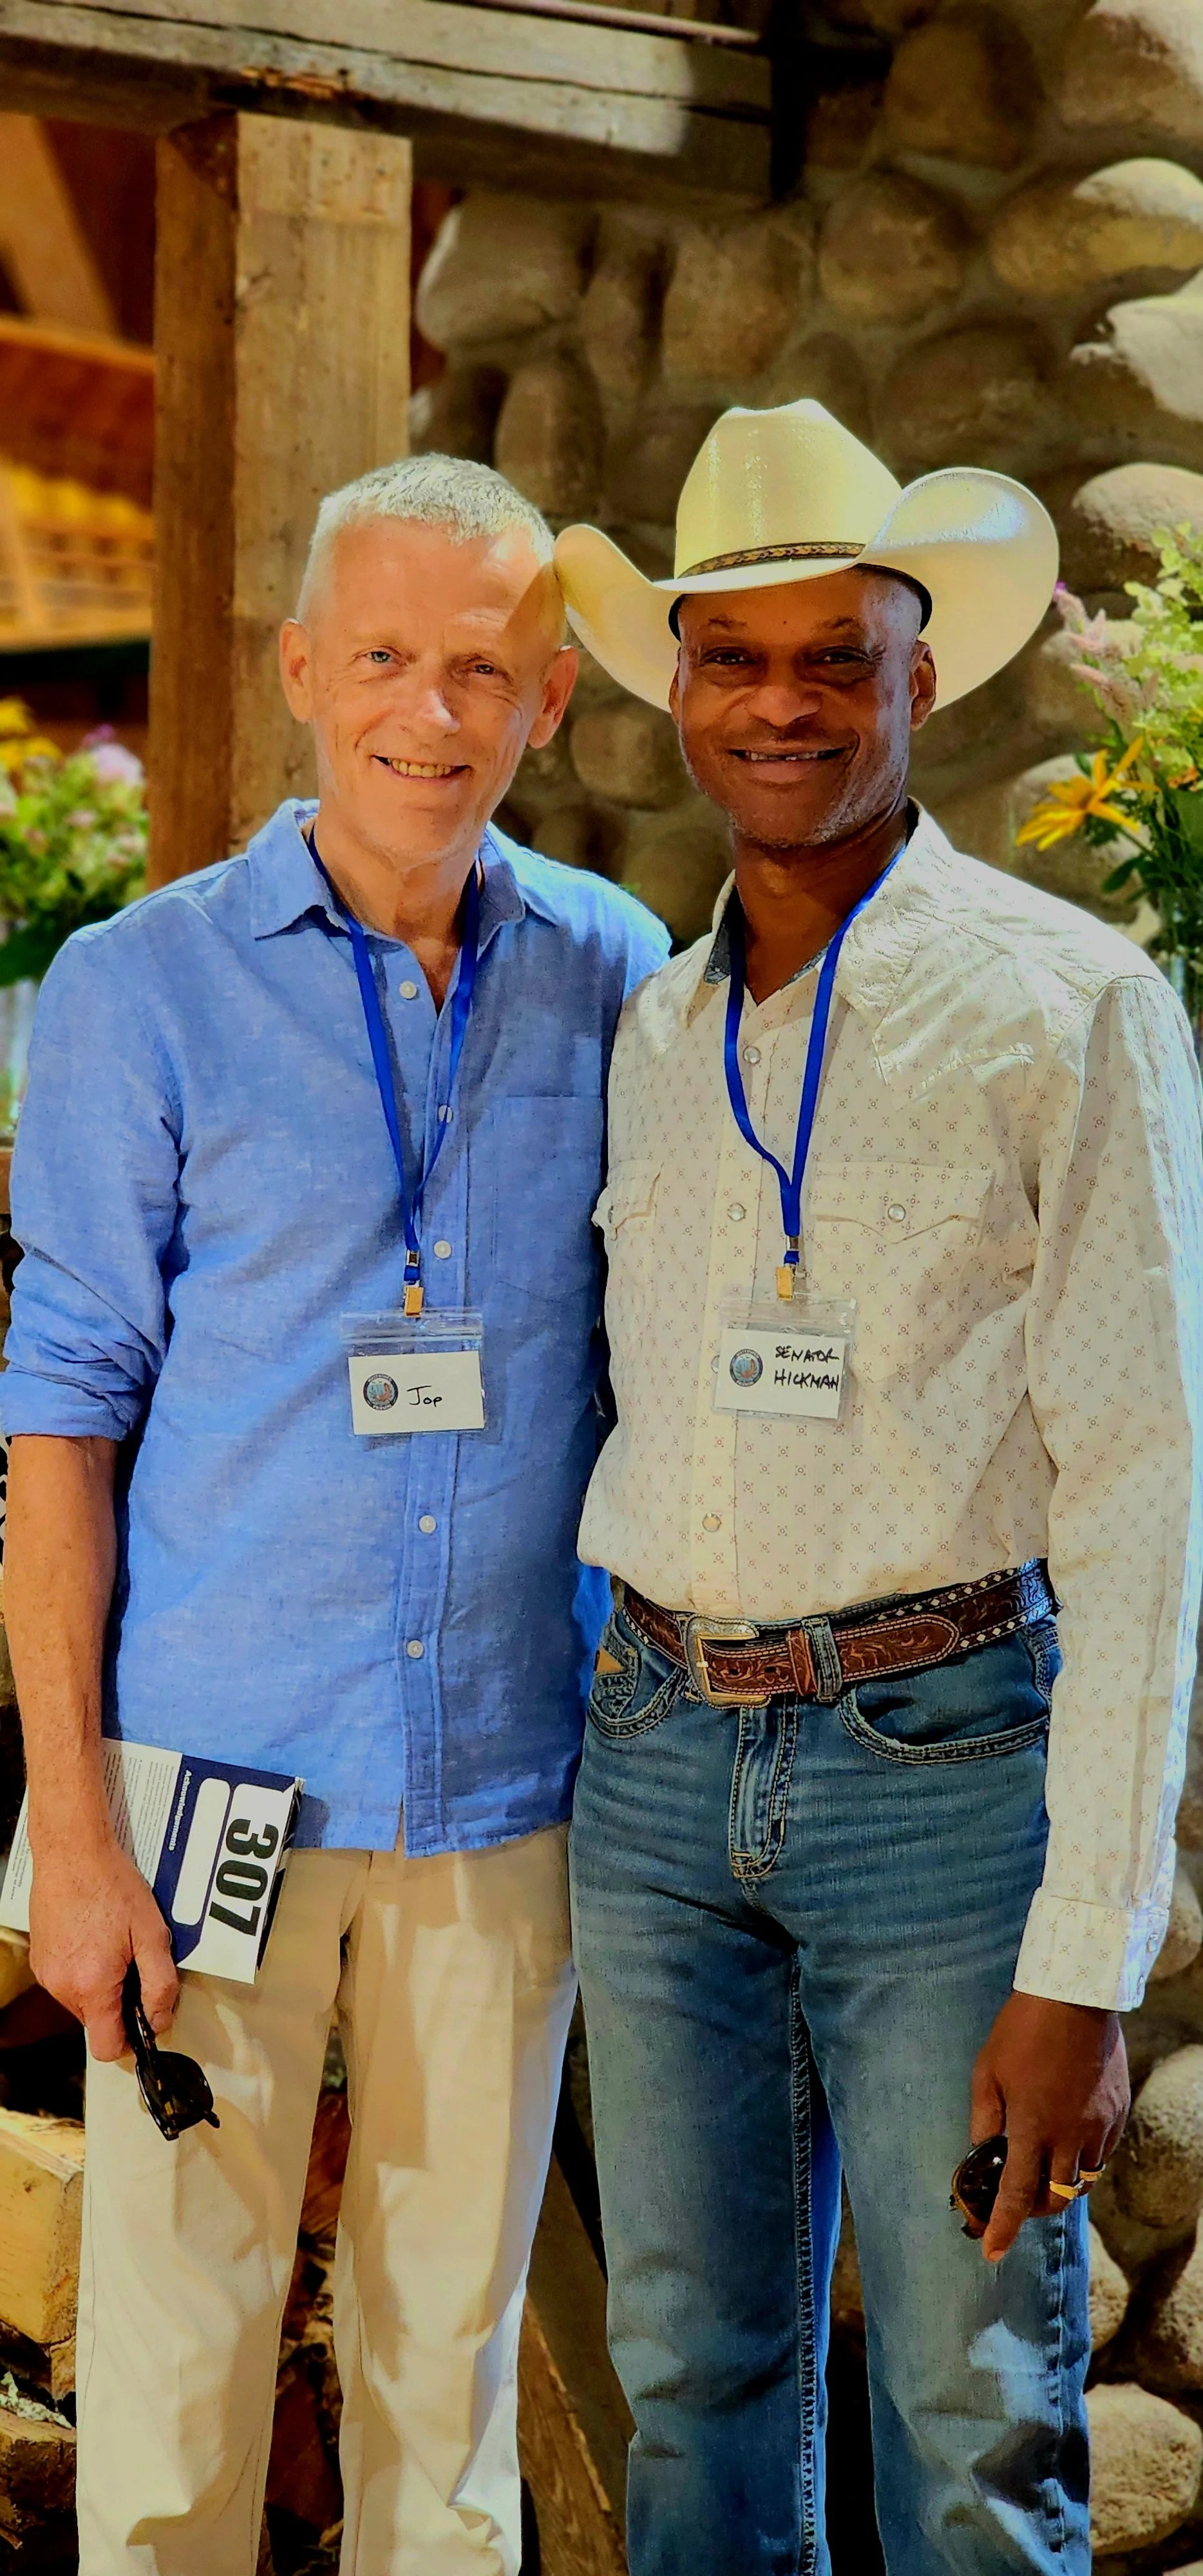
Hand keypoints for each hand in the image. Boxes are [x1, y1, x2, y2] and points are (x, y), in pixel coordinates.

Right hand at [28, 1829, 178, 2061]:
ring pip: (83, 2002)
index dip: (132, 2041)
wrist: (71, 1851)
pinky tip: (97, 1936)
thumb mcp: (152, 1934)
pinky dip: (85, 1970)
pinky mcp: (40, 1959)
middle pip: (97, 2023)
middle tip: (136, 1963)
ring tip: (116, 1944)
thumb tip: (160, 2020)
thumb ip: (160, 1984)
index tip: (147, 2018)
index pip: (108, 2048)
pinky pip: (68, 1981)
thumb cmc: (111, 1885)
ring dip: (103, 1985)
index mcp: (92, 1986)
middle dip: (120, 2004)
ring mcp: (47, 1974)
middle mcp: (62, 1987)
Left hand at [970, 1992, 1128, 2262]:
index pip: (1014, 2194)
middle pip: (1055, 2198)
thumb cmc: (1022, 2031)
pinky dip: (1084, 2159)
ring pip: (1083, 2180)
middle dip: (1033, 2209)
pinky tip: (1069, 2141)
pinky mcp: (1118, 2113)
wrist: (1075, 1998)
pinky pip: (1102, 2153)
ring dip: (1060, 2185)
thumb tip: (981, 2148)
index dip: (1001, 2227)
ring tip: (1043, 2169)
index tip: (990, 2252)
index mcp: (1031, 2129)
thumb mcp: (987, 2071)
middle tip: (1016, 2200)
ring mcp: (1098, 2127)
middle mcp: (1069, 2137)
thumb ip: (983, 2117)